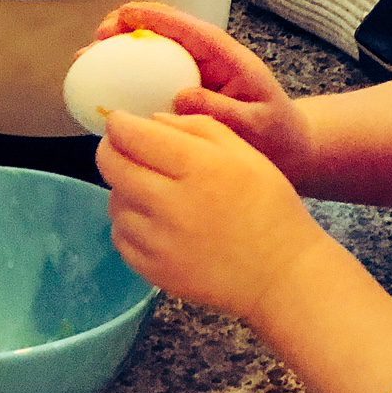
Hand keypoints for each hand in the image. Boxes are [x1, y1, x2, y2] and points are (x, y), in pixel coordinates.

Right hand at [90, 2, 314, 184]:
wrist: (288, 151)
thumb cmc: (277, 135)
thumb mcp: (257, 124)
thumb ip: (223, 110)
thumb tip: (180, 97)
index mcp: (225, 55)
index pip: (184, 26)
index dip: (150, 17)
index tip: (117, 20)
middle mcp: (205, 58)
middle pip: (160, 31)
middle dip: (124, 29)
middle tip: (95, 44)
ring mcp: (192, 74)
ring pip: (150, 53)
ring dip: (118, 52)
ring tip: (86, 62)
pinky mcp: (184, 93)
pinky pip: (150, 79)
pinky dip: (125, 79)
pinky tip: (100, 92)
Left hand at [96, 110, 328, 320]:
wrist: (280, 272)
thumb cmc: (267, 203)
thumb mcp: (242, 151)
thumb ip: (195, 127)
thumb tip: (151, 121)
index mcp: (198, 167)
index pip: (134, 137)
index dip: (119, 123)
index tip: (119, 120)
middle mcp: (171, 204)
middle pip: (113, 167)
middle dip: (111, 149)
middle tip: (122, 147)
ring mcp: (159, 242)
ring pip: (114, 202)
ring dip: (122, 188)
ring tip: (146, 186)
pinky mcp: (154, 271)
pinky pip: (121, 237)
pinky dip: (128, 223)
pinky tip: (151, 218)